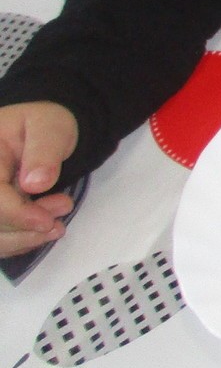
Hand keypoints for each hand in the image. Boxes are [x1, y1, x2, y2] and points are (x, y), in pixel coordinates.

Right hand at [0, 101, 77, 256]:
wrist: (46, 134)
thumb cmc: (46, 126)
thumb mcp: (50, 127)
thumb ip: (44, 151)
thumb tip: (34, 184)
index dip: (14, 213)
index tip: (46, 221)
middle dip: (22, 227)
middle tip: (58, 219)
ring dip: (22, 238)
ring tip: (55, 227)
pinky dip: (18, 241)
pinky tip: (40, 232)